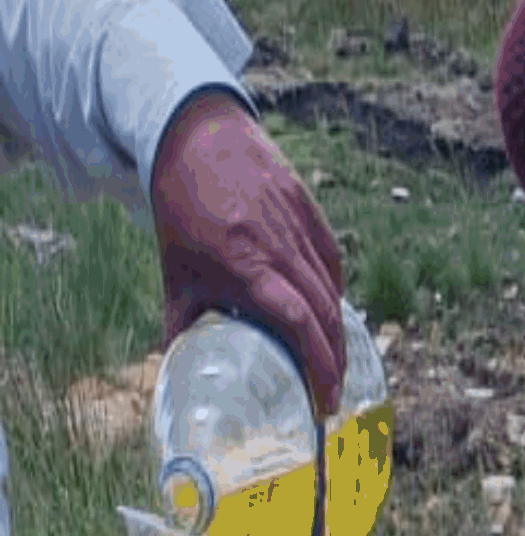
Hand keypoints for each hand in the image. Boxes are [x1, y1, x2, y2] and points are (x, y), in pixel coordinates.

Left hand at [147, 91, 347, 417]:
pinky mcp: (311, 211)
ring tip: (333, 360)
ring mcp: (299, 226)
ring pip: (333, 291)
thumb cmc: (181, 205)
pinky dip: (336, 292)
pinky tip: (329, 310)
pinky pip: (333, 263)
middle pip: (326, 315)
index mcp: (244, 263)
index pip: (297, 322)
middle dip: (335, 361)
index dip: (318, 365)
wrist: (194, 136)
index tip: (324, 399)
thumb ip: (182, 318)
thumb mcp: (175, 267)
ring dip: (338, 333)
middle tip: (333, 392)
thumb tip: (179, 367)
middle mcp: (278, 247)